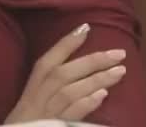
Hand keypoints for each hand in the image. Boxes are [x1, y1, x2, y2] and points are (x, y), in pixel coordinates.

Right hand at [4, 23, 128, 123]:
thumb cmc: (26, 122)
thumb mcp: (33, 101)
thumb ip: (49, 85)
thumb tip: (78, 67)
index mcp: (31, 88)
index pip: (47, 62)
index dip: (65, 44)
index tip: (86, 27)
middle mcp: (37, 98)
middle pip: (63, 74)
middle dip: (92, 61)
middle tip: (119, 53)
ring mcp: (45, 113)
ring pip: (70, 92)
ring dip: (96, 80)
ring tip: (120, 72)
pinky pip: (71, 114)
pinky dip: (86, 104)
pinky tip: (103, 96)